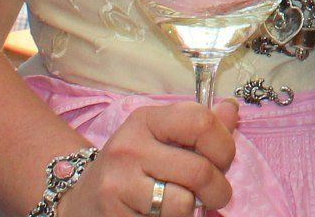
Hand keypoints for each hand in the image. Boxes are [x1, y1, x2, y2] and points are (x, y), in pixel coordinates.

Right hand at [62, 100, 237, 216]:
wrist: (82, 201)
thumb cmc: (133, 167)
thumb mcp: (160, 138)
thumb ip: (198, 127)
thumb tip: (232, 109)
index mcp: (146, 120)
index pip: (200, 122)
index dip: (224, 146)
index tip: (223, 162)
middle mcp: (129, 147)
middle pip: (199, 170)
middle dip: (219, 190)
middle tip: (214, 196)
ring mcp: (118, 183)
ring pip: (183, 204)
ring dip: (191, 211)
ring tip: (178, 205)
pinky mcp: (114, 215)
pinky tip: (155, 215)